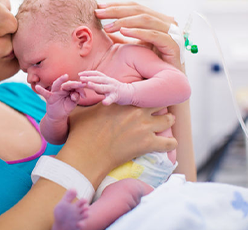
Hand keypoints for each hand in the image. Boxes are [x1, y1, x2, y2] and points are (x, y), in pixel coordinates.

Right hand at [35, 74, 85, 121]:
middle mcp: (62, 88)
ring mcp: (55, 92)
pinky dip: (41, 90)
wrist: (58, 116)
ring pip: (57, 85)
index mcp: (69, 89)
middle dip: (75, 84)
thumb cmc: (66, 107)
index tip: (85, 95)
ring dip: (60, 80)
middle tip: (81, 84)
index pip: (75, 87)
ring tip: (65, 76)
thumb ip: (75, 98)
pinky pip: (45, 93)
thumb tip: (74, 94)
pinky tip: (37, 87)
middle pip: (68, 84)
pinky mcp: (49, 97)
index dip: (81, 89)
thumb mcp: (73, 103)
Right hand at [62, 104, 176, 184]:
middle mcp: (136, 110)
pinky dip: (171, 143)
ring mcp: (144, 126)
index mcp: (121, 101)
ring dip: (168, 121)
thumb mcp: (82, 112)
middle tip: (158, 111)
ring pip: (168, 119)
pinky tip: (169, 144)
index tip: (146, 100)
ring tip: (165, 124)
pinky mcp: (148, 143)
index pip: (141, 92)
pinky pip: (170, 142)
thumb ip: (86, 104)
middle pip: (159, 102)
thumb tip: (76, 96)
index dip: (145, 96)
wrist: (87, 154)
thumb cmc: (81, 133)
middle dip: (160, 106)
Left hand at [78, 71, 133, 105]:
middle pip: (98, 79)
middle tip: (80, 78)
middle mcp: (109, 82)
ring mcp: (113, 89)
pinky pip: (112, 99)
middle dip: (89, 78)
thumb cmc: (115, 89)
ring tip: (88, 85)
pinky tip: (104, 103)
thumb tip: (86, 83)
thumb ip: (97, 84)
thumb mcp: (105, 84)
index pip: (96, 73)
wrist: (130, 93)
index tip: (79, 73)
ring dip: (95, 85)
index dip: (88, 73)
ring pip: (103, 87)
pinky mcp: (116, 96)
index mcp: (106, 79)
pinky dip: (108, 101)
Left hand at [94, 2, 181, 69]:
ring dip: (124, 21)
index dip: (117, 6)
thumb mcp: (132, 48)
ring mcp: (172, 33)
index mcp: (156, 21)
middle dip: (116, 11)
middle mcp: (166, 23)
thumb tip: (101, 29)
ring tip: (107, 27)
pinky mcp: (174, 45)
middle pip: (139, 10)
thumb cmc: (149, 67)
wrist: (167, 85)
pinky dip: (138, 32)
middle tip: (98, 13)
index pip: (135, 7)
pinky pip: (155, 35)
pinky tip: (123, 32)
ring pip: (146, 19)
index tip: (99, 7)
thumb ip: (121, 37)